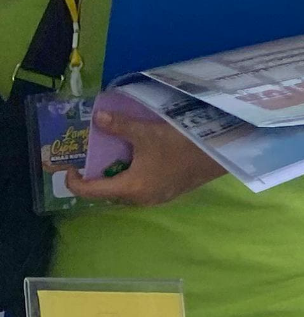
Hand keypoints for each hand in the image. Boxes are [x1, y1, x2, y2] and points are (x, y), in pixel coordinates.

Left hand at [63, 106, 223, 206]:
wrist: (220, 157)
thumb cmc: (181, 146)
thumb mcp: (147, 132)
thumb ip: (119, 126)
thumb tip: (97, 118)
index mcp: (130, 188)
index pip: (91, 192)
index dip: (74, 182)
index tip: (71, 168)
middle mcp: (141, 199)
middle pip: (108, 194)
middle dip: (96, 178)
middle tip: (94, 158)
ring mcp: (156, 198)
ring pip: (125, 192)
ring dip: (116, 178)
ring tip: (116, 158)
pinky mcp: (168, 194)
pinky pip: (140, 190)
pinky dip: (132, 178)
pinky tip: (140, 161)